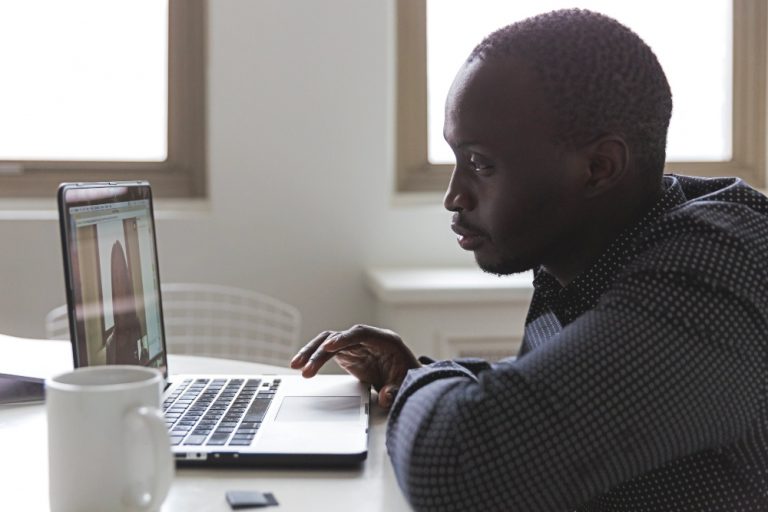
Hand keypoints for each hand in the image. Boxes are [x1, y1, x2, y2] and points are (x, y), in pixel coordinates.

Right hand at [290, 324, 420, 408]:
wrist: (408, 376)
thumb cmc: (408, 375)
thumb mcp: (406, 384)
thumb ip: (396, 390)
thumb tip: (385, 396)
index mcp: (385, 340)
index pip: (362, 333)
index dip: (345, 338)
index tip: (329, 346)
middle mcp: (367, 339)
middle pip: (340, 336)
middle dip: (321, 349)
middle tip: (306, 366)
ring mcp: (355, 345)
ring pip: (329, 342)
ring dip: (312, 352)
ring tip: (296, 365)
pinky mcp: (347, 353)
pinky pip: (327, 352)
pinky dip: (315, 359)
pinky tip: (303, 367)